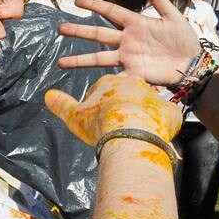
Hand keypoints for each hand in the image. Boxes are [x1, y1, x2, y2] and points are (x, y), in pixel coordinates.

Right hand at [45, 74, 182, 146]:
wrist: (129, 134)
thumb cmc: (101, 124)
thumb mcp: (74, 115)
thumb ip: (62, 104)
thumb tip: (48, 96)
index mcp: (111, 82)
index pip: (106, 88)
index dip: (103, 102)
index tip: (101, 116)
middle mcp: (134, 84)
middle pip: (129, 92)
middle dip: (124, 105)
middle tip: (118, 124)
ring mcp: (153, 96)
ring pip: (149, 103)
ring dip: (144, 115)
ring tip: (136, 132)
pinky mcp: (169, 111)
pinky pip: (167, 116)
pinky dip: (162, 125)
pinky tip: (155, 136)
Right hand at [57, 0, 201, 85]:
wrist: (192, 64)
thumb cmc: (184, 40)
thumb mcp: (173, 17)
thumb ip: (161, 1)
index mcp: (135, 23)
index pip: (110, 11)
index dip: (94, 5)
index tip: (77, 1)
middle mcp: (127, 40)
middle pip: (98, 34)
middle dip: (79, 31)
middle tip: (61, 28)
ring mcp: (128, 58)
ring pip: (99, 57)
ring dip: (80, 60)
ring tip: (61, 62)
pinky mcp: (134, 73)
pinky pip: (116, 77)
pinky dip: (104, 81)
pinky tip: (89, 87)